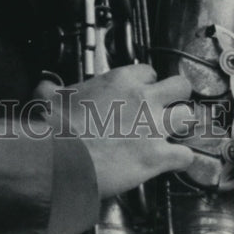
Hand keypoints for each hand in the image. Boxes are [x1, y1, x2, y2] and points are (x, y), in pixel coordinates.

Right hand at [36, 65, 195, 198]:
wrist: (61, 155)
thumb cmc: (57, 127)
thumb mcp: (50, 95)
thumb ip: (52, 88)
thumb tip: (44, 86)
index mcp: (120, 80)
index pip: (149, 71)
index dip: (147, 82)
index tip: (142, 90)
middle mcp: (143, 99)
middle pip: (180, 86)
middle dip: (178, 96)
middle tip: (170, 105)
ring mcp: (153, 127)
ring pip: (188, 117)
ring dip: (182, 126)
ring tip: (175, 133)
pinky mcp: (157, 156)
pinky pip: (185, 155)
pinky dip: (182, 159)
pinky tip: (174, 161)